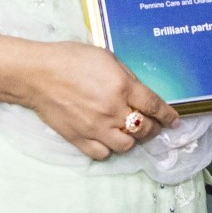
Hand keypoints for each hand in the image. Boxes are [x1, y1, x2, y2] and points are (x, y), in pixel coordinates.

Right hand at [0, 37, 178, 160]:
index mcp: (122, 87)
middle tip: (153, 125)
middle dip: (153, 127)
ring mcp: (95, 127)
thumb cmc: (71, 59)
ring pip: (127, 145)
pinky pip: (103, 154)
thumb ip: (127, 77)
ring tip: (131, 132)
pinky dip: (110, 149)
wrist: (37, 74)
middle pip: (144, 128)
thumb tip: (140, 93)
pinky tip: (109, 139)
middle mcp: (112, 110)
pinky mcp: (79, 139)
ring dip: (133, 139)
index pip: (155, 106)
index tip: (175, 120)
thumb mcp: (107, 58)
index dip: (168, 115)